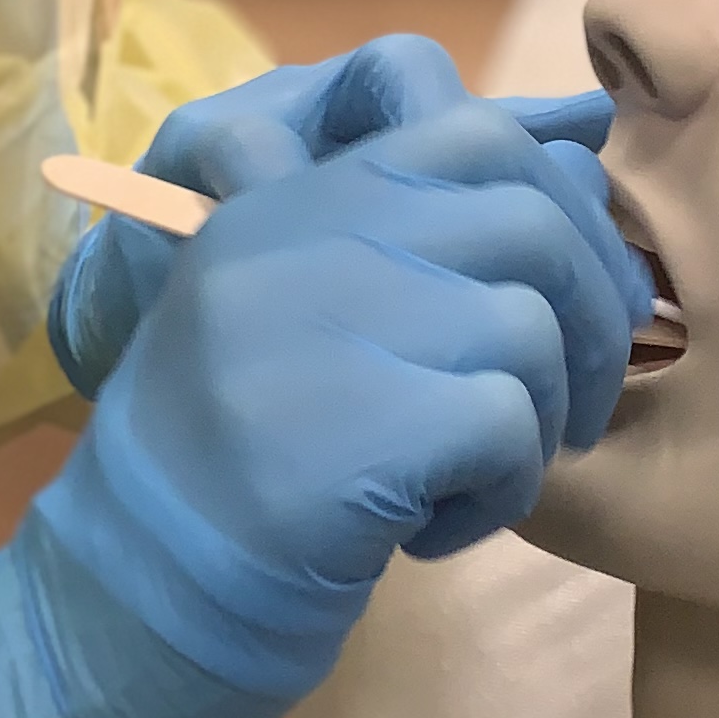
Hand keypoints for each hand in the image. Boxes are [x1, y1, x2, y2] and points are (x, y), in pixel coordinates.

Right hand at [0, 114, 648, 717]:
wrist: (129, 594)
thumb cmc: (226, 463)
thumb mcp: (288, 312)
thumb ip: (398, 227)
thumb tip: (581, 132)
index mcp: (285, 198)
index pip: (468, 123)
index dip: (559, 197)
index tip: (567, 287)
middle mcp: (300, 233)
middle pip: (526, 215)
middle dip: (589, 310)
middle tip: (578, 401)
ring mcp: (325, 322)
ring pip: (529, 326)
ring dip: (541, 419)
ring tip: (476, 478)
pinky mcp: (363, 424)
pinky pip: (510, 426)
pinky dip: (501, 492)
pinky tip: (432, 532)